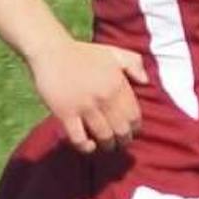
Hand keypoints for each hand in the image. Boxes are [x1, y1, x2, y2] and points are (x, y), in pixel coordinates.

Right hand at [28, 40, 148, 152]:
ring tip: (107, 145)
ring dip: (108, 145)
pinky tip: (89, 145)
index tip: (132, 130)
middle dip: (124, 140)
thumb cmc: (83, 53)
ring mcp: (85, 107)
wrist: (51, 51)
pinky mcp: (66, 114)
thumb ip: (134, 63)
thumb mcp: (113, 52)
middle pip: (121, 130)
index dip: (135, 127)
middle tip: (121, 142)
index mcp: (118, 84)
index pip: (134, 115)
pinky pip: (79, 138)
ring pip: (103, 136)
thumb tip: (146, 82)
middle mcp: (104, 98)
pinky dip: (86, 146)